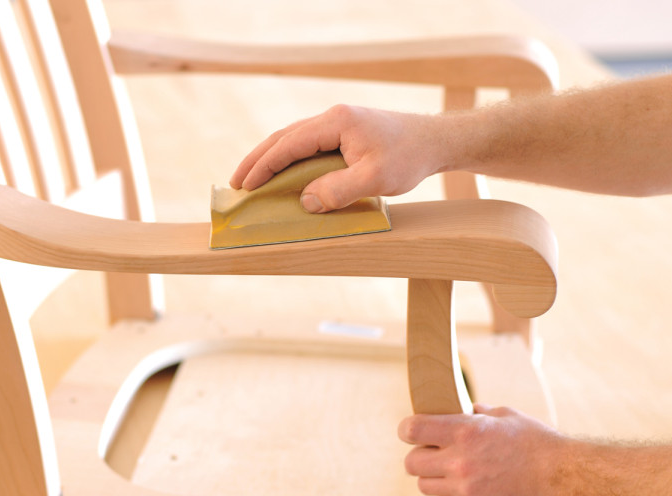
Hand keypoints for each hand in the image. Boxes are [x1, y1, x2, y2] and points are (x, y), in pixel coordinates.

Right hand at [230, 105, 448, 212]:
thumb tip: (304, 201)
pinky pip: (307, 145)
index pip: (288, 143)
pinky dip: (289, 158)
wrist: (435, 141)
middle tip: (236, 184)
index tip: (245, 186)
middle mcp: (332, 117)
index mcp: (335, 122)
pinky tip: (282, 172)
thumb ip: (338, 190)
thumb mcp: (374, 179)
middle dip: (257, 160)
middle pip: (284, 137)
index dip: (264, 165)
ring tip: (252, 179)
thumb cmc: (409, 157)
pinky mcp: (344, 133)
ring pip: (293, 139)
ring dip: (270, 158)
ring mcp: (338, 123)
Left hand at [397, 404, 567, 495]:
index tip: (411, 431)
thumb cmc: (536, 441)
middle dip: (419, 457)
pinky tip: (461, 491)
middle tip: (433, 454)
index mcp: (464, 431)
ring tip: (450, 473)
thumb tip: (466, 410)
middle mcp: (460, 460)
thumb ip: (479, 413)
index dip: (407, 430)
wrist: (561, 476)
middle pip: (411, 463)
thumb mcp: (505, 415)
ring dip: (433, 478)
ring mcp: (465, 487)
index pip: (412, 429)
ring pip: (424, 486)